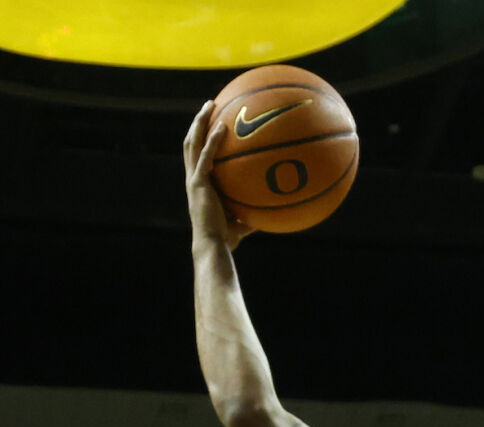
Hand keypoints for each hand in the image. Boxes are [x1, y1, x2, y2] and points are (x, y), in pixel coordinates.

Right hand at [183, 101, 252, 250]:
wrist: (213, 245)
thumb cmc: (226, 238)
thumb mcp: (241, 221)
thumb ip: (251, 214)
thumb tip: (271, 214)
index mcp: (200, 183)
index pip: (197, 155)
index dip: (202, 137)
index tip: (212, 122)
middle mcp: (193, 177)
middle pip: (191, 142)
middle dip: (199, 122)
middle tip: (210, 105)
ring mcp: (194, 179)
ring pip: (193, 143)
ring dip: (201, 122)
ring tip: (210, 105)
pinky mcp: (199, 183)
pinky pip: (206, 156)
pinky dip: (214, 140)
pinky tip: (224, 127)